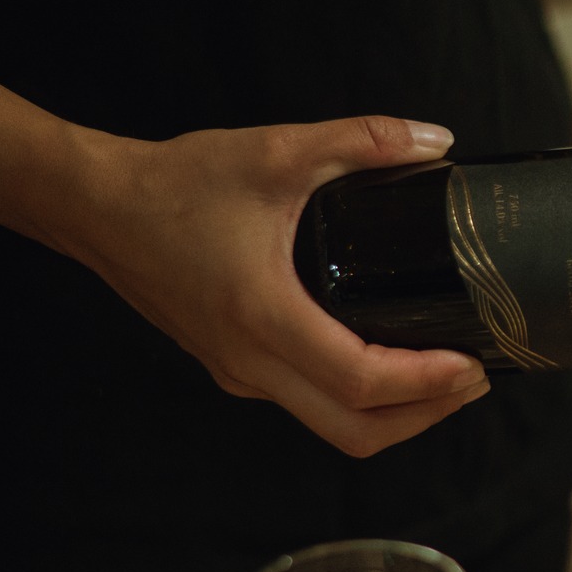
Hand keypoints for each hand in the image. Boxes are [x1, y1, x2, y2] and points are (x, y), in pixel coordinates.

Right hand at [60, 115, 490, 456]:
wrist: (95, 207)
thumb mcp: (277, 151)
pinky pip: (308, 406)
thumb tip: (435, 140)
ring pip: (332, 427)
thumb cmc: (177, 183)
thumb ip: (361, 141)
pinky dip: (360, 401)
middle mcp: (250, 361)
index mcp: (263, 316)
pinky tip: (391, 362)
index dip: (426, 384)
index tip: (473, 365)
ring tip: (446, 377)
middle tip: (475, 378)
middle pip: (355, 431)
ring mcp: (239, 373)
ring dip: (396, 415)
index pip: (361, 380)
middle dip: (426, 416)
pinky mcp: (234, 368)